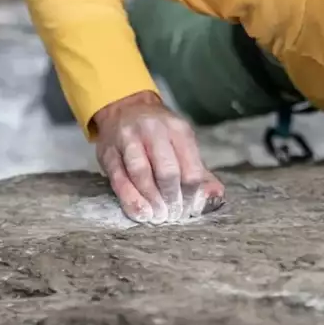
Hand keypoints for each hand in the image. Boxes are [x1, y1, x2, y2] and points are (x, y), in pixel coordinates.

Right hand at [92, 91, 224, 223]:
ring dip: (151, 200)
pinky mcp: (108, 152)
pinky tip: (140, 212)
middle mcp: (154, 131)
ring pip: (141, 174)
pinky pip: (119, 180)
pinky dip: (130, 199)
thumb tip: (215, 195)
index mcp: (178, 129)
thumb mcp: (182, 141)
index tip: (191, 208)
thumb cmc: (161, 133)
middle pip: (167, 171)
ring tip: (158, 216)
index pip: (191, 167)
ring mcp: (129, 140)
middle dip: (172, 198)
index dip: (193, 193)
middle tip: (174, 215)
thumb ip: (198, 169)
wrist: (125, 107)